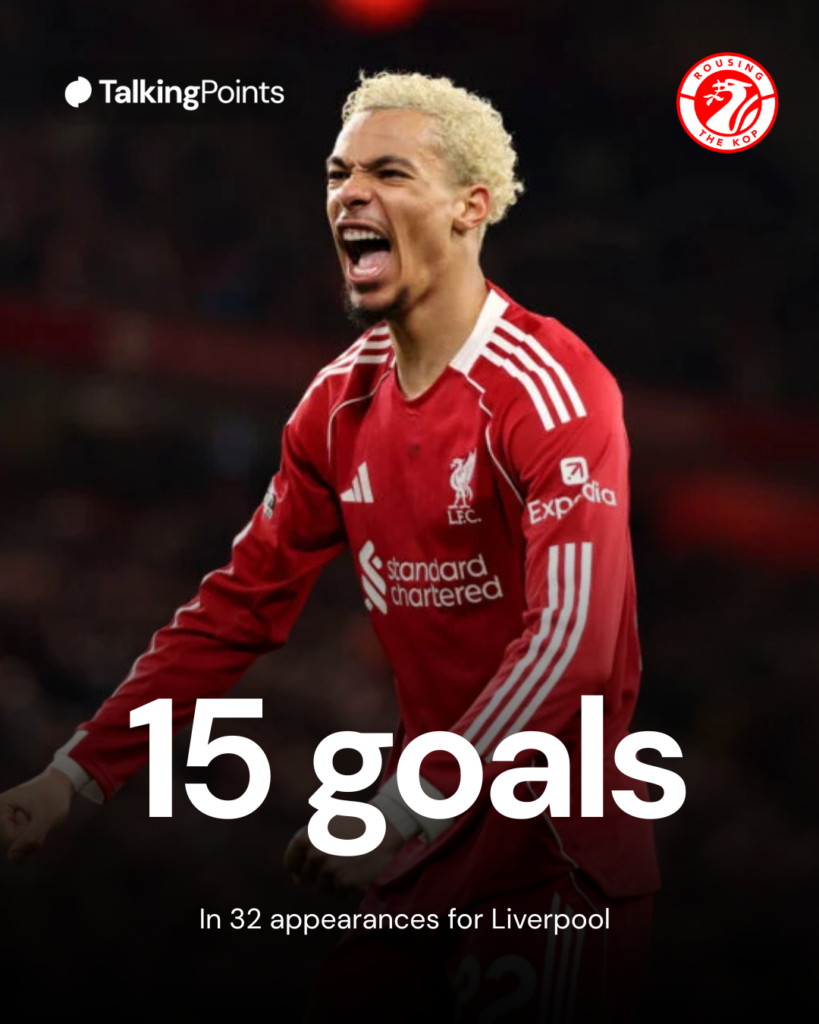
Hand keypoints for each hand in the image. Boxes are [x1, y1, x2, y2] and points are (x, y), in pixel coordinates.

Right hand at [0, 768, 74, 863]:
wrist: (59, 784)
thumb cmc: (53, 796)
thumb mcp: (46, 817)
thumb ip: (31, 838)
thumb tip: (13, 858)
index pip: (9, 841)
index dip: (28, 834)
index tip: (35, 815)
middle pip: (8, 846)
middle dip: (27, 838)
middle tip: (37, 818)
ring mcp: (1, 823)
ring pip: (13, 848)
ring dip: (28, 839)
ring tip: (35, 820)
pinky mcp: (7, 827)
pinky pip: (16, 846)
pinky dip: (28, 840)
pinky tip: (32, 825)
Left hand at [284, 815, 405, 896]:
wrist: (384, 826)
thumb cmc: (352, 824)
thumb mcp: (325, 829)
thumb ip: (306, 852)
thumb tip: (297, 881)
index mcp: (304, 839)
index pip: (290, 864)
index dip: (301, 864)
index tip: (315, 860)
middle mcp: (314, 856)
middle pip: (308, 878)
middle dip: (321, 871)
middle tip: (339, 856)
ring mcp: (330, 871)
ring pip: (323, 889)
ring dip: (334, 881)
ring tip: (349, 863)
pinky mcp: (346, 884)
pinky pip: (339, 895)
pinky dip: (348, 887)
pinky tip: (358, 870)